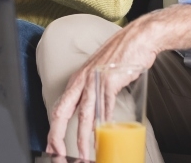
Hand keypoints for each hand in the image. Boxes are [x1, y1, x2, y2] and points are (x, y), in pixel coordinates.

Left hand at [46, 20, 161, 159]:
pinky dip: (104, 122)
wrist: (138, 38)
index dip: (53, 130)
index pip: (59, 109)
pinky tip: (104, 134)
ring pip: (84, 115)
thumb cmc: (121, 57)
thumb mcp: (100, 76)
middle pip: (64, 112)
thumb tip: (93, 120)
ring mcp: (95, 80)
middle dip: (57, 136)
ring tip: (83, 153)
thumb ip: (94, 96)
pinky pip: (105, 106)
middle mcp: (82, 80)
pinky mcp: (110, 80)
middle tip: (58, 153)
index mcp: (77, 80)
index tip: (52, 146)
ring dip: (83, 138)